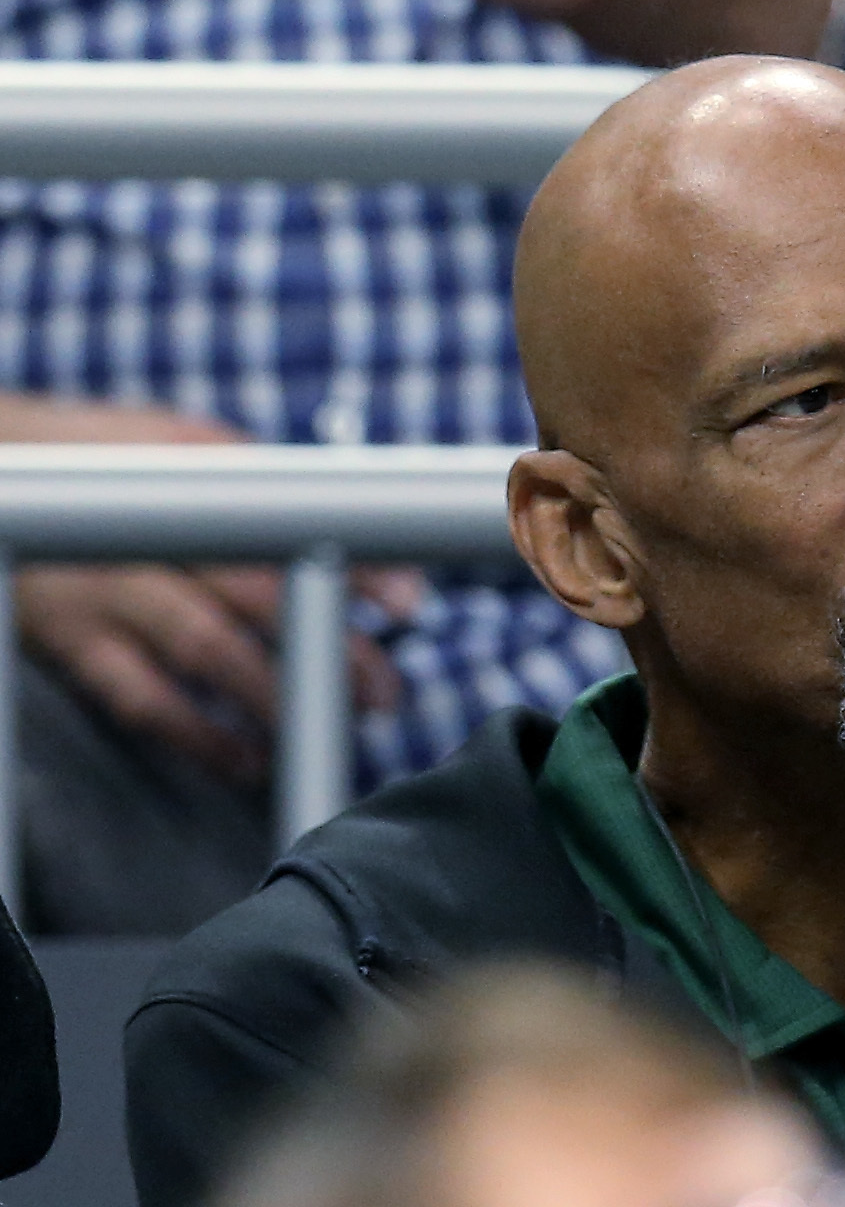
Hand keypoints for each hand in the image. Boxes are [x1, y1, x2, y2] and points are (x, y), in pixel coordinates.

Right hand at [0, 397, 420, 785]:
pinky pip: (143, 700)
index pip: (290, 521)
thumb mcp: (182, 445)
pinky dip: (200, 736)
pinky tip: (248, 760)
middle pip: (259, 591)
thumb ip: (263, 485)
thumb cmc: (109, 462)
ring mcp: (107, 586)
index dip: (354, 563)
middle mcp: (148, 528)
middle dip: (335, 647)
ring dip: (281, 697)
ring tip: (339, 727)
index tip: (409, 602)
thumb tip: (372, 538)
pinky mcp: (74, 640)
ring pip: (208, 650)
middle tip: (386, 692)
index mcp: (186, 470)